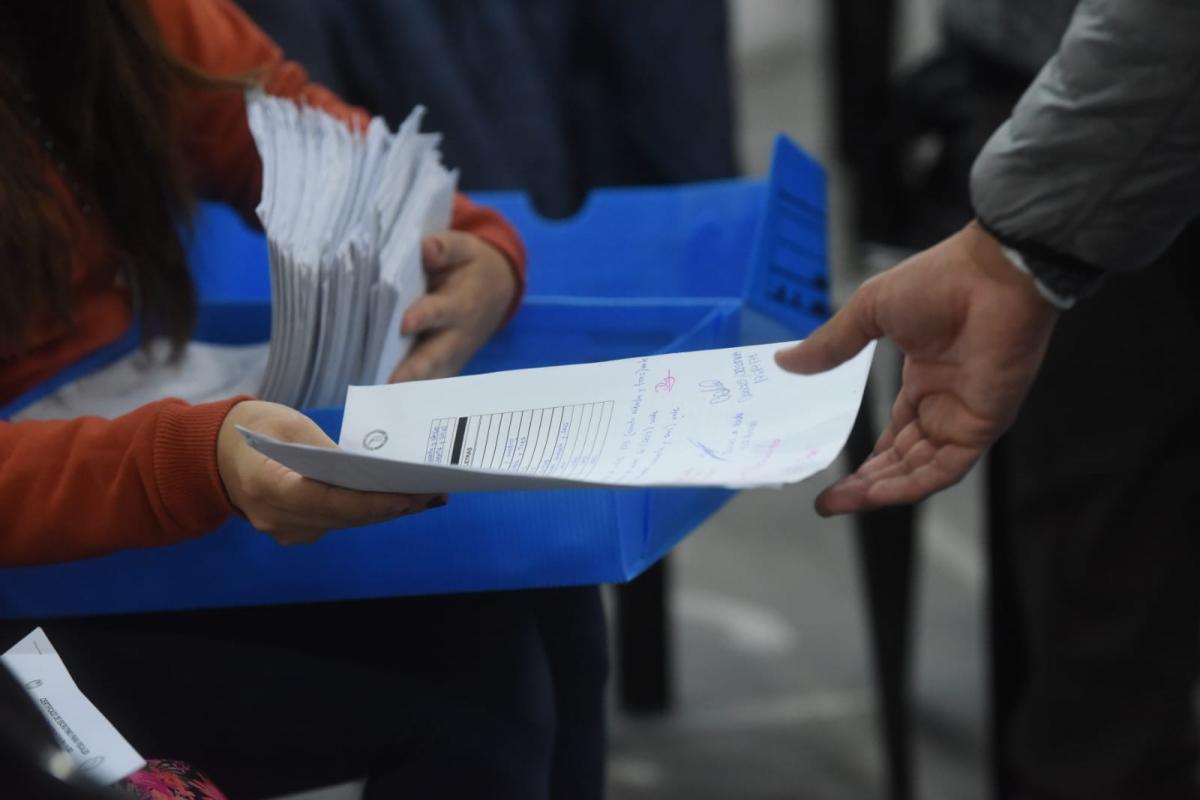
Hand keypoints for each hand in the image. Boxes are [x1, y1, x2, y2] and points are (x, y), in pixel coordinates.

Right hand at [217, 400, 442, 544]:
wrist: (216, 453)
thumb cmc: (256, 428)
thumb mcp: (290, 425)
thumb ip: (327, 450)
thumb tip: (370, 470)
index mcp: (267, 486)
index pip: (329, 502)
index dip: (371, 502)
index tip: (408, 496)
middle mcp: (275, 518)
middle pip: (343, 517)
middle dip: (390, 506)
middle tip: (432, 493)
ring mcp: (284, 531)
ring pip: (344, 523)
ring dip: (384, 511)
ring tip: (426, 497)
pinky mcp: (295, 532)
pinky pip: (337, 523)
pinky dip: (366, 512)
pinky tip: (398, 500)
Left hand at [389, 232, 516, 381]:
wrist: (497, 291)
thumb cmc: (471, 267)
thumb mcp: (465, 249)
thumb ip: (446, 248)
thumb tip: (427, 248)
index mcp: (462, 303)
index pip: (441, 311)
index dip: (424, 316)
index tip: (406, 322)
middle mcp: (458, 335)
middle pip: (436, 355)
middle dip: (415, 369)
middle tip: (392, 382)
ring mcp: (451, 356)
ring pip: (430, 376)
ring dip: (408, 387)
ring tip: (380, 396)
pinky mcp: (444, 368)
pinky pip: (426, 383)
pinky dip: (408, 393)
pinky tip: (381, 398)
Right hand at [775, 223, 1058, 514]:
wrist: (994, 275)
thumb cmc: (941, 280)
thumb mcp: (869, 311)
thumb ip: (832, 345)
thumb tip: (785, 362)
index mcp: (925, 378)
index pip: (896, 434)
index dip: (866, 458)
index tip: (831, 476)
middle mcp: (946, 404)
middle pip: (903, 460)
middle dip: (866, 484)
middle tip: (829, 502)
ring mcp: (964, 417)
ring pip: (920, 471)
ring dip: (881, 491)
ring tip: (839, 502)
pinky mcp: (982, 426)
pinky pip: (944, 469)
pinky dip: (911, 486)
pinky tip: (876, 495)